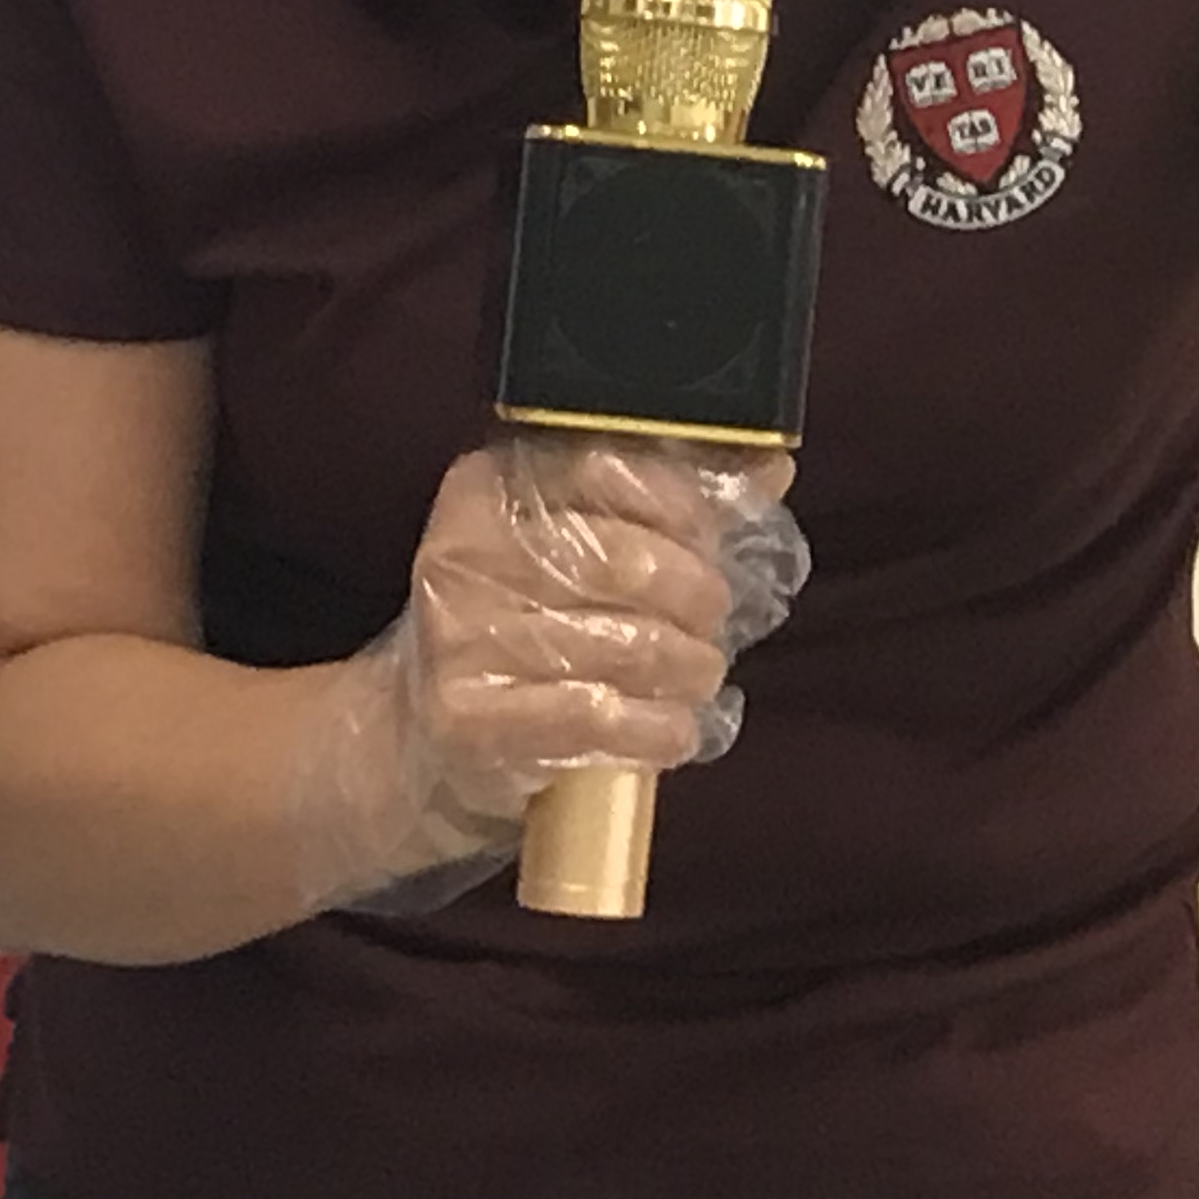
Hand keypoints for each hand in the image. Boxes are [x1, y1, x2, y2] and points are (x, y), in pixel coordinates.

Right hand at [294, 431, 806, 909]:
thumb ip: (670, 500)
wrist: (428, 733)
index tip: (711, 540)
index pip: (607, 467)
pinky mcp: (470, 717)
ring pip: (623, 644)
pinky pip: (598, 717)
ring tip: (700, 672)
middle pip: (626, 562)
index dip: (682, 506)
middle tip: (714, 618)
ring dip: (689, 667)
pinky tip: (676, 729)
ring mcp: (461, 637)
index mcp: (491, 486)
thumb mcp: (581, 545)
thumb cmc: (526, 622)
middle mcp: (465, 552)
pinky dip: (658, 727)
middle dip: (697, 595)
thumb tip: (770, 465)